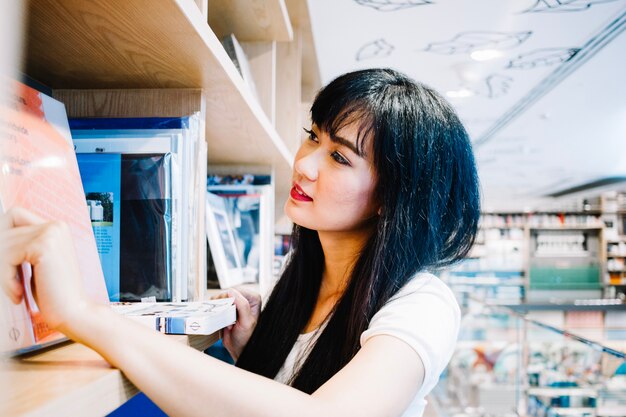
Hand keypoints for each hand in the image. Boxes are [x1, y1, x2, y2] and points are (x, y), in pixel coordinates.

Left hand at [0, 207, 91, 336]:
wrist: (74, 312)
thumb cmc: (54, 293)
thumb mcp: (36, 264)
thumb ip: (22, 247)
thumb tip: (0, 240)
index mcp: (57, 228)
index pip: (15, 215)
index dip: (4, 234)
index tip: (5, 261)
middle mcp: (56, 226)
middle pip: (5, 228)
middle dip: (1, 256)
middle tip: (8, 279)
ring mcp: (51, 233)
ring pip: (3, 243)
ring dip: (2, 271)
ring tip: (15, 290)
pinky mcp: (43, 246)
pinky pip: (6, 256)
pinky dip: (5, 278)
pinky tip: (18, 292)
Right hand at [211, 286, 260, 361]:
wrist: (239, 348)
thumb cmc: (247, 337)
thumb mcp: (247, 322)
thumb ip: (242, 306)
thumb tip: (232, 292)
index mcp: (253, 298)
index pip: (235, 292)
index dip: (229, 301)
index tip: (228, 312)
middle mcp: (245, 299)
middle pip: (226, 294)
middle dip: (223, 306)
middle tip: (226, 318)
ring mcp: (235, 304)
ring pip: (220, 299)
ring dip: (219, 310)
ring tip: (225, 321)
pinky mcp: (227, 309)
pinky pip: (217, 305)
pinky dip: (216, 312)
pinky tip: (222, 321)